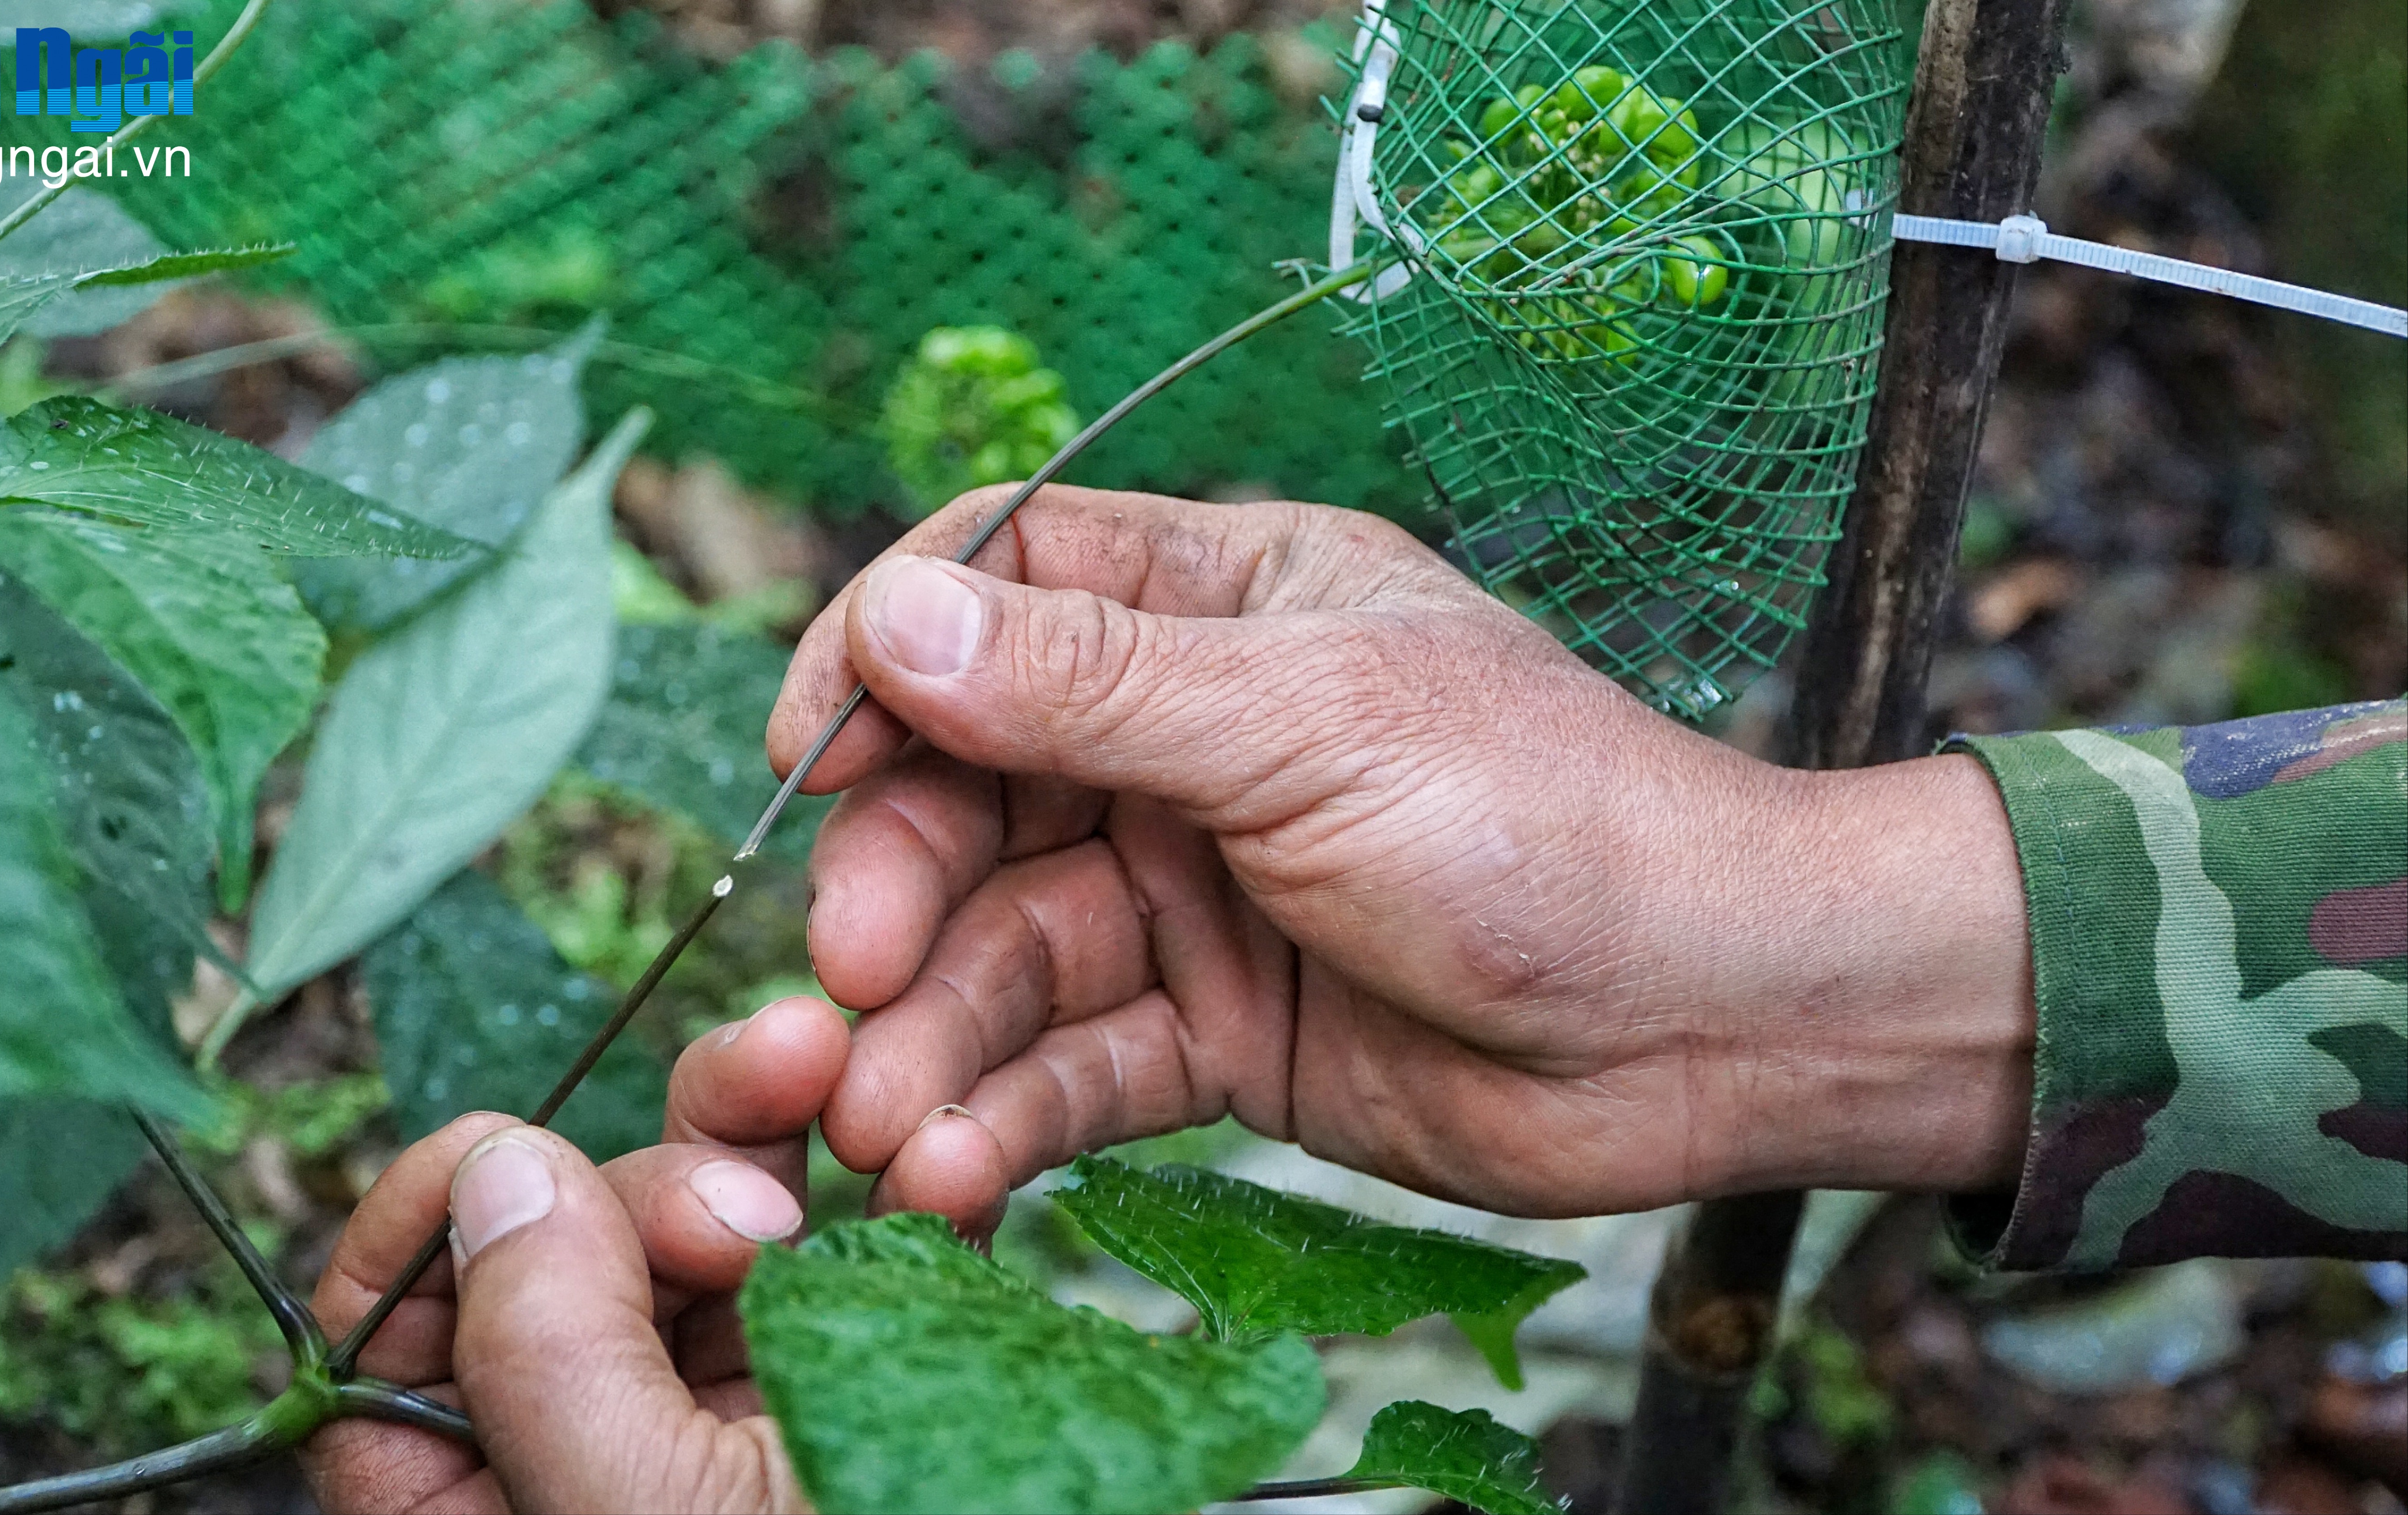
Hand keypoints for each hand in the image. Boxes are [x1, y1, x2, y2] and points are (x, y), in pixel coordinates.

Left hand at [301, 996, 1004, 1513]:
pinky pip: (842, 1244)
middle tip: (754, 1220)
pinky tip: (940, 1172)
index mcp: (496, 1507)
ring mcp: (727, 1415)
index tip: (511, 1162)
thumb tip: (499, 1174)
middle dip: (653, 1182)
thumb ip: (547, 1353)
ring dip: (775, 1135)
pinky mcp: (849, 1377)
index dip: (429, 1225)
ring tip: (855, 1108)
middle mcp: (599, 1452)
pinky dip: (893, 1189)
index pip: (387, 1342)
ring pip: (704, 1217)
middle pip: (559, 1247)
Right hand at [769, 485, 2035, 1221]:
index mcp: (1224, 603)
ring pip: (1006, 950)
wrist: (1708, 1025)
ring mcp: (1195, 892)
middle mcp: (1189, 740)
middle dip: (897, 888)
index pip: (997, 588)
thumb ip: (1094, 685)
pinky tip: (952, 1172)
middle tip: (852, 979)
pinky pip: (1075, 1063)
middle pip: (972, 791)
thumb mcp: (1307, 724)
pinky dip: (1005, 1116)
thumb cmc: (1547, 823)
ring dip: (932, 1038)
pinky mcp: (1213, 1031)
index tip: (809, 754)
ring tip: (880, 1129)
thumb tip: (893, 620)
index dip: (884, 658)